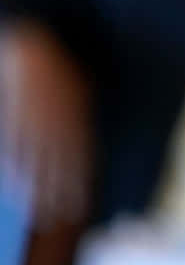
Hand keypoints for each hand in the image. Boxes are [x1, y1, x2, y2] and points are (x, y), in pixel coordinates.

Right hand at [0, 23, 93, 224]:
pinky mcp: (14, 120)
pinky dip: (13, 170)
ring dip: (35, 188)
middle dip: (57, 193)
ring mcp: (33, 123)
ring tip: (35, 209)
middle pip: (57, 166)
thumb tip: (87, 145)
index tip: (79, 206)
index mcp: (77, 118)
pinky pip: (13, 150)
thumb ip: (82, 120)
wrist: (32, 51)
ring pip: (33, 162)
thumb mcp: (81, 92)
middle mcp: (57, 123)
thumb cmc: (59, 72)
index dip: (78, 184)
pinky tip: (14, 186)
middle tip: (57, 217)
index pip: (80, 159)